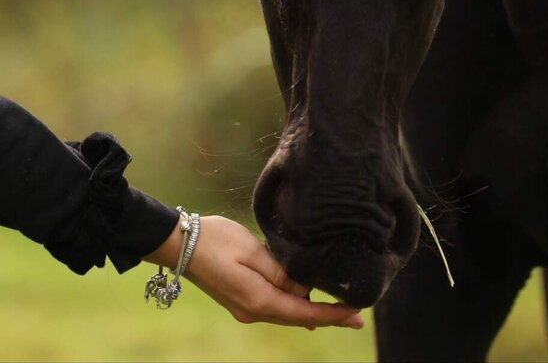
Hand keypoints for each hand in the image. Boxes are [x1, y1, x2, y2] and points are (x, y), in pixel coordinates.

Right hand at [146, 215, 363, 329]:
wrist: (181, 244)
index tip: (357, 317)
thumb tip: (304, 289)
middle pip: (298, 317)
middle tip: (356, 315)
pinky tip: (306, 301)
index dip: (332, 315)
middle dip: (327, 316)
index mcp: (257, 300)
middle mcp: (252, 311)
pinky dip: (295, 305)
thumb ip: (281, 271)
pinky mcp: (240, 299)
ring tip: (339, 307)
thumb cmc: (216, 240)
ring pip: (286, 313)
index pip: (304, 312)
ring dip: (311, 310)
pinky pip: (275, 307)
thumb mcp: (252, 250)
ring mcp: (245, 308)